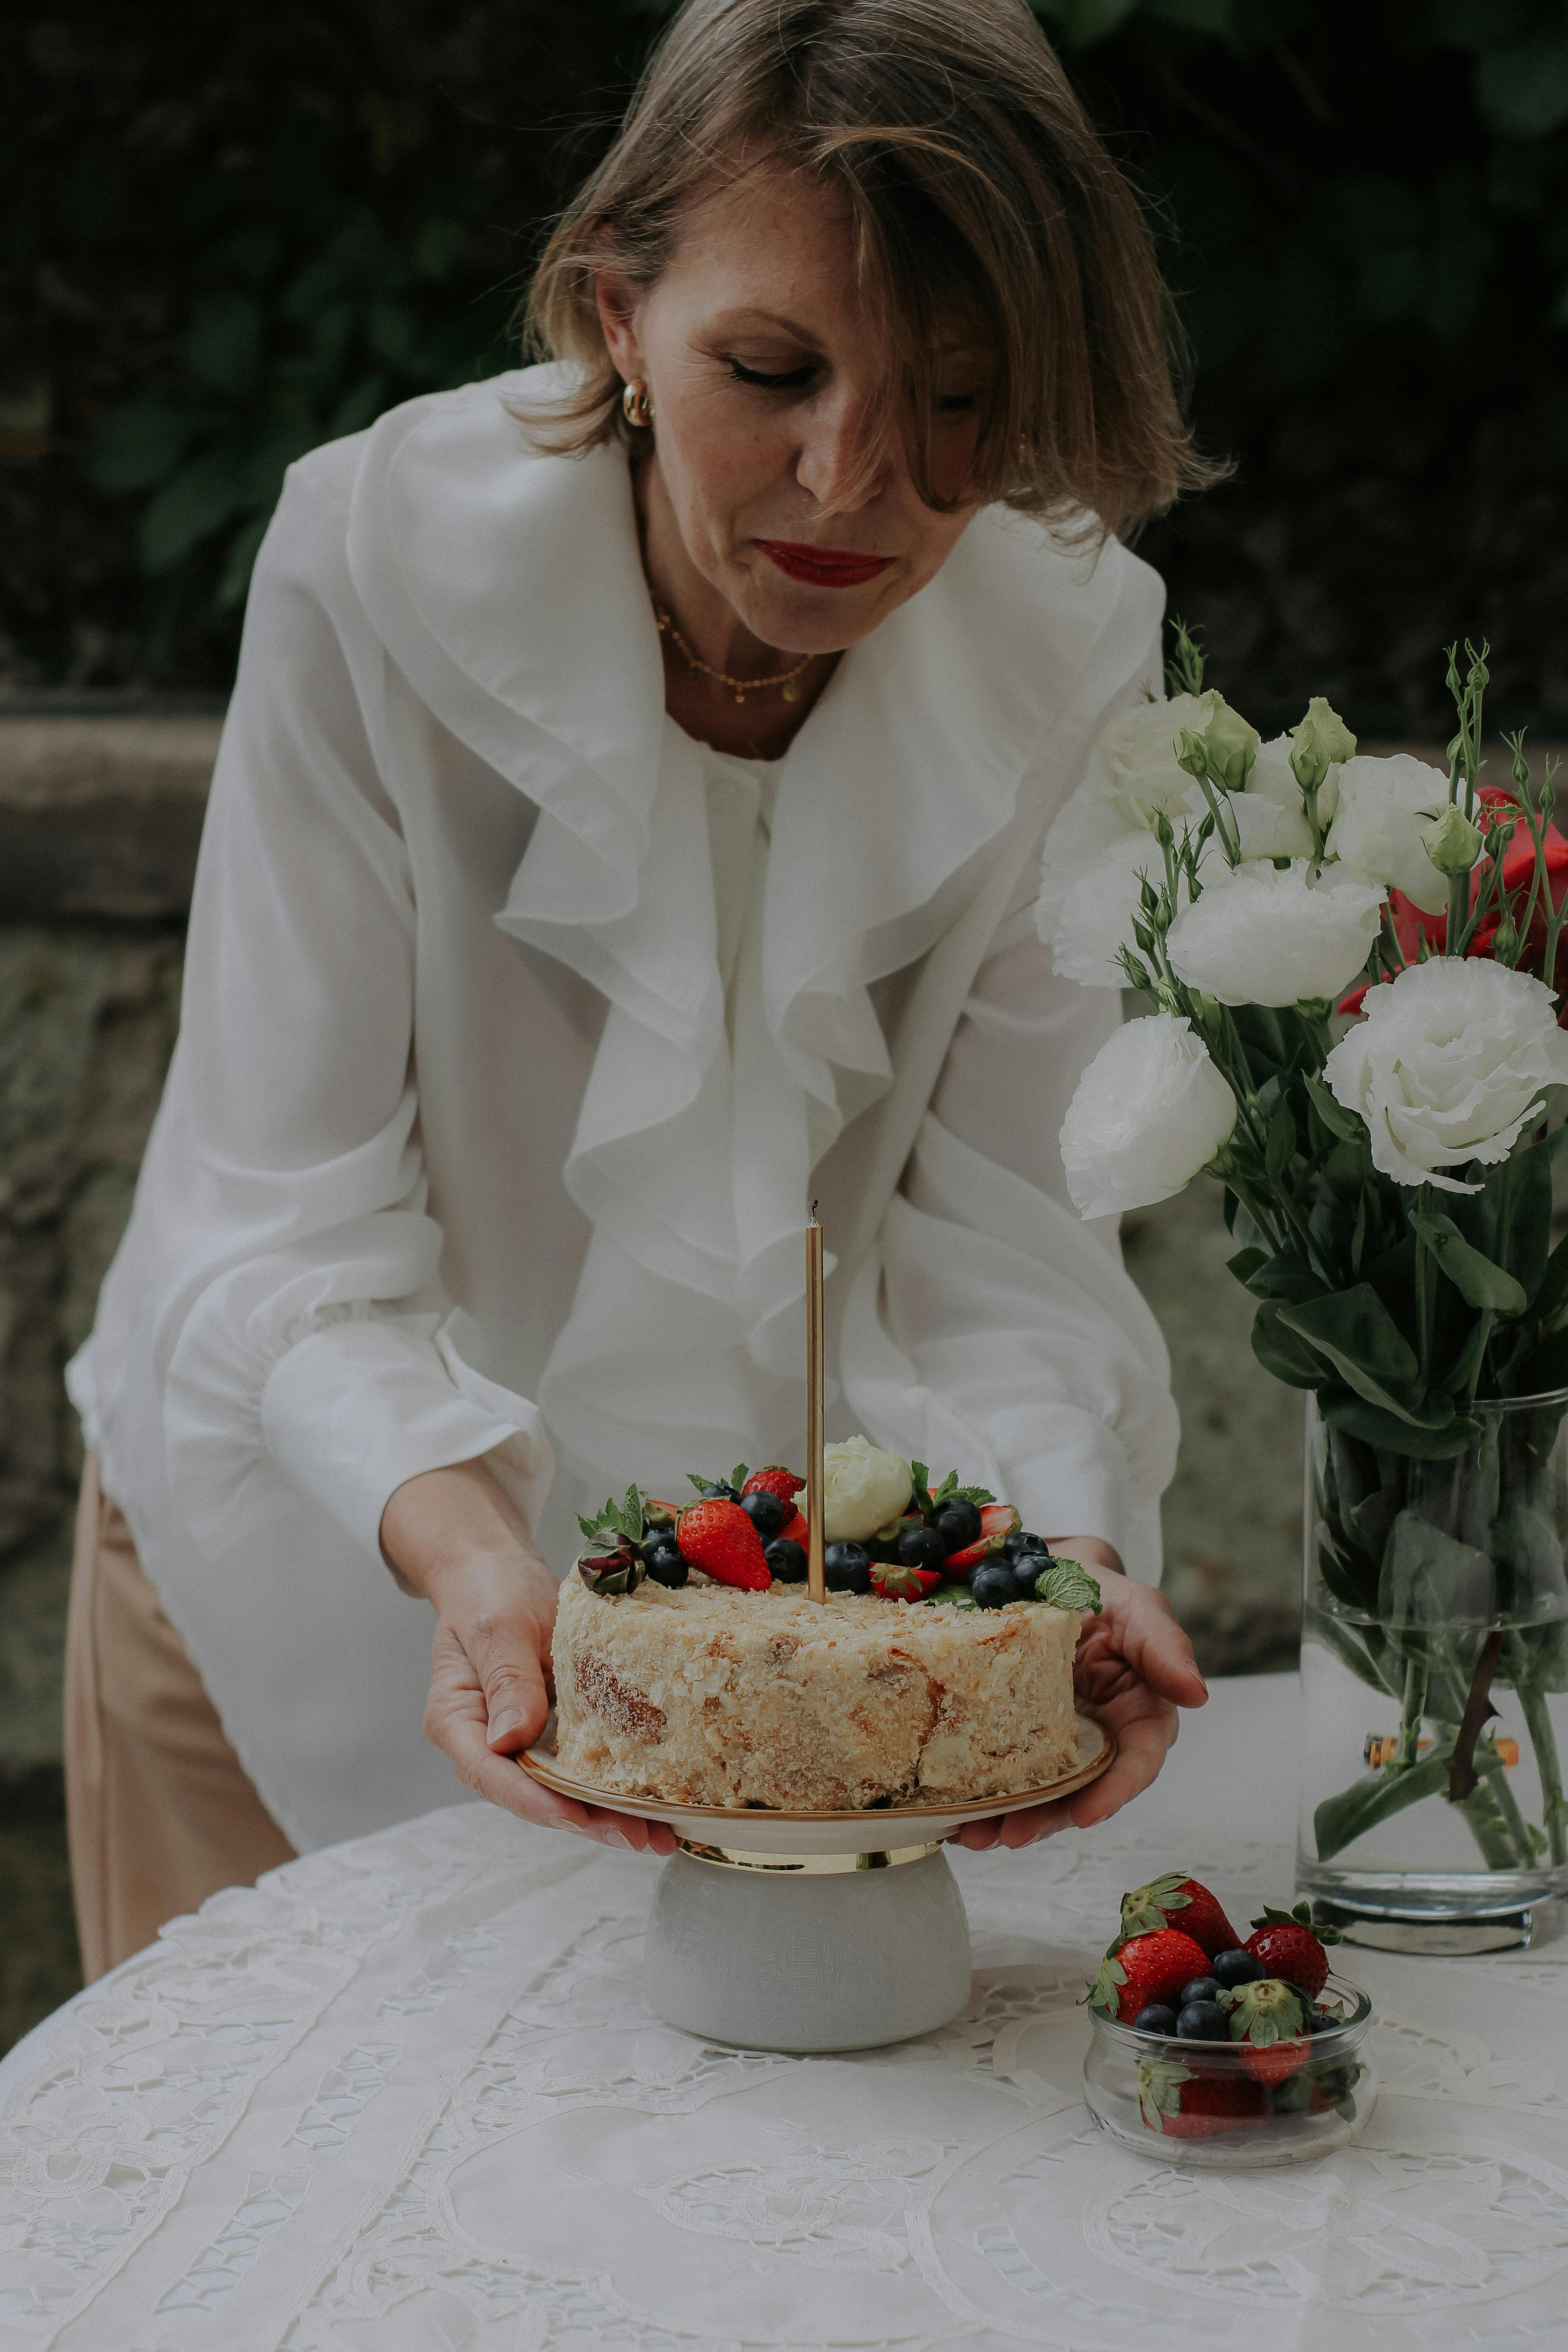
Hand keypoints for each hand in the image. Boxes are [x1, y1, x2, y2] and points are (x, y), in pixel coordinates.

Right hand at [382, 1462, 676, 1855]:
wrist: (497, 1568)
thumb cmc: (490, 1589)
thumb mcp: (497, 1625)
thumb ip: (506, 1679)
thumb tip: (512, 1739)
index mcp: (458, 1721)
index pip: (492, 1774)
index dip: (537, 1802)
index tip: (580, 1817)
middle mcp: (487, 1741)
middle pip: (532, 1795)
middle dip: (587, 1821)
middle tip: (642, 1837)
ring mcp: (521, 1738)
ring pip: (561, 1789)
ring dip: (608, 1813)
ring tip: (661, 1834)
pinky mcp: (551, 1729)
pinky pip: (580, 1763)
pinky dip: (613, 1782)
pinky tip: (653, 1797)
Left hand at [949, 1537, 1205, 1852]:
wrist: (1048, 1575)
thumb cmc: (1102, 1592)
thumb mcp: (1138, 1607)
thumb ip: (1165, 1646)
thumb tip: (1196, 1694)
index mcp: (1140, 1713)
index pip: (1137, 1761)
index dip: (1114, 1791)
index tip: (1085, 1815)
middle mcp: (1100, 1738)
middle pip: (1080, 1791)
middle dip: (1045, 1819)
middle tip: (1006, 1835)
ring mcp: (1056, 1741)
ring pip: (1039, 1792)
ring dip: (1007, 1819)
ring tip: (968, 1835)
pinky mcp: (1015, 1735)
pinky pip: (1004, 1772)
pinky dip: (981, 1795)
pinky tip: (949, 1813)